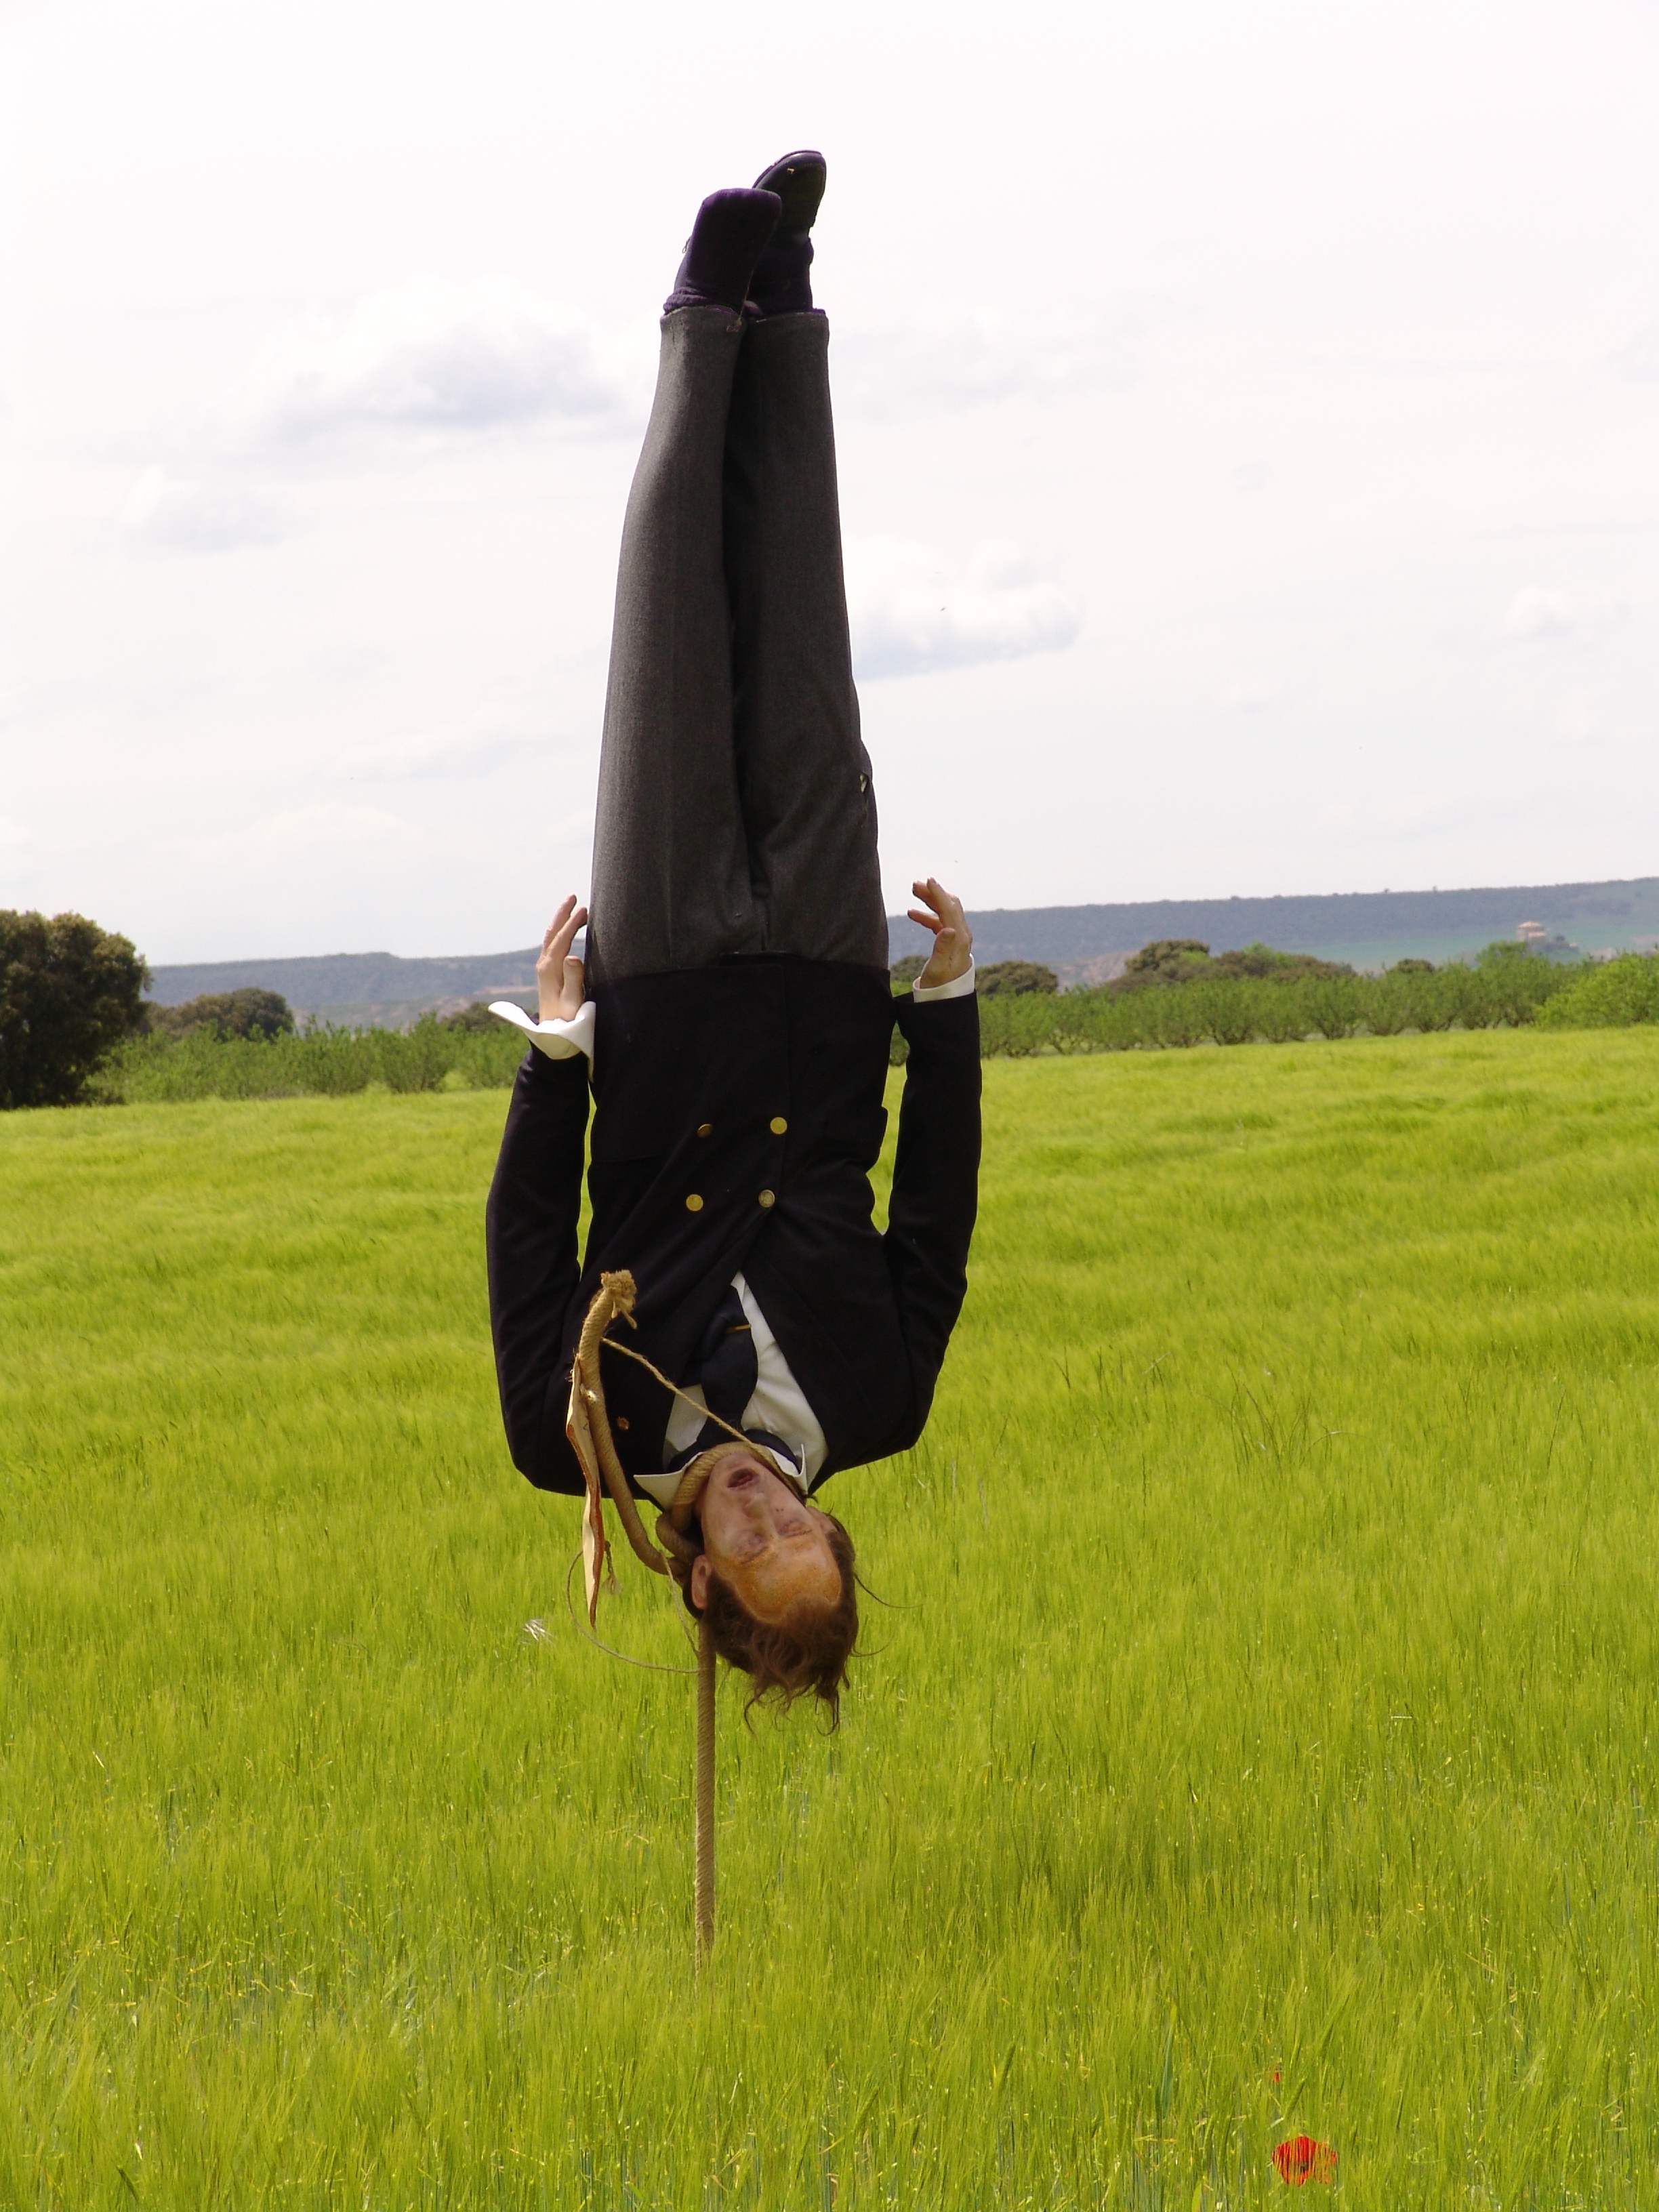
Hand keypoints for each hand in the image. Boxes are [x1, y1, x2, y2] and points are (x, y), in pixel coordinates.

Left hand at [536, 896, 588, 1022]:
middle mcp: (544, 965)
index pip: (561, 939)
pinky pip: (553, 945)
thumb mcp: (573, 1001)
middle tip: (573, 896)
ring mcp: (544, 968)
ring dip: (560, 921)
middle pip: (552, 933)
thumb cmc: (567, 1020)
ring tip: (573, 908)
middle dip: (562, 914)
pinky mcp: (548, 973)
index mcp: (550, 969)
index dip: (572, 923)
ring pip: (551, 938)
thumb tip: (573, 955)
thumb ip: (574, 978)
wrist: (553, 1034)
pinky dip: (560, 932)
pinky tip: (568, 930)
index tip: (585, 909)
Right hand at [907, 878, 972, 989]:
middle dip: (933, 893)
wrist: (947, 998)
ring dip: (930, 901)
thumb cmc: (940, 986)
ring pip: (944, 912)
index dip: (938, 894)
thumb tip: (949, 928)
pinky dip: (927, 916)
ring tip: (913, 892)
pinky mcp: (950, 942)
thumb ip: (942, 948)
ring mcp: (957, 938)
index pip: (950, 910)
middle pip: (949, 906)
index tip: (928, 880)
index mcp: (959, 940)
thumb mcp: (938, 968)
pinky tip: (912, 914)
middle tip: (914, 885)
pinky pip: (939, 922)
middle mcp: (961, 936)